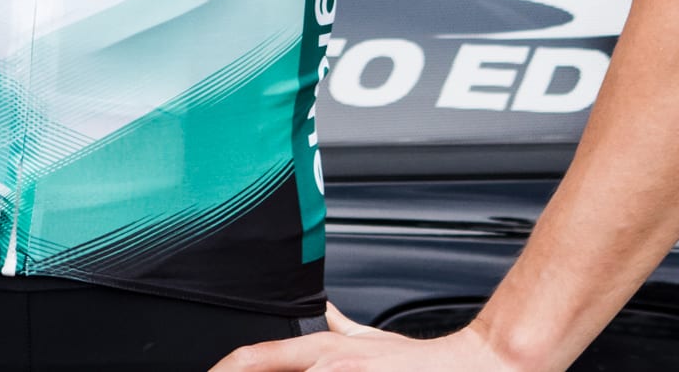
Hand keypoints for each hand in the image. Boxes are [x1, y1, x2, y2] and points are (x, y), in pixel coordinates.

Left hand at [209, 301, 527, 371]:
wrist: (465, 368)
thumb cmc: (421, 364)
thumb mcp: (375, 341)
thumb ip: (344, 328)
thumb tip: (325, 311)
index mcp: (327, 351)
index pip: (263, 355)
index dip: (230, 366)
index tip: (213, 371)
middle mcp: (329, 366)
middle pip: (271, 371)